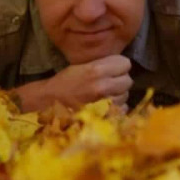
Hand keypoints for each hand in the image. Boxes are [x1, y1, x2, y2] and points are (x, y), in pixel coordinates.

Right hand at [16, 55, 132, 111]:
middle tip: (110, 83)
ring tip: (105, 95)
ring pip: (126, 95)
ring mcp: (106, 102)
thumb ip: (101, 64)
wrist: (50, 103)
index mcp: (96, 69)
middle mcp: (103, 85)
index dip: (119, 66)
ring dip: (118, 95)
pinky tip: (106, 106)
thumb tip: (120, 65)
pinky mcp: (106, 116)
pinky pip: (122, 109)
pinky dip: (117, 108)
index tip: (112, 70)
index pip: (125, 63)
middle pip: (128, 80)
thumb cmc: (65, 83)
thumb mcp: (81, 66)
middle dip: (120, 81)